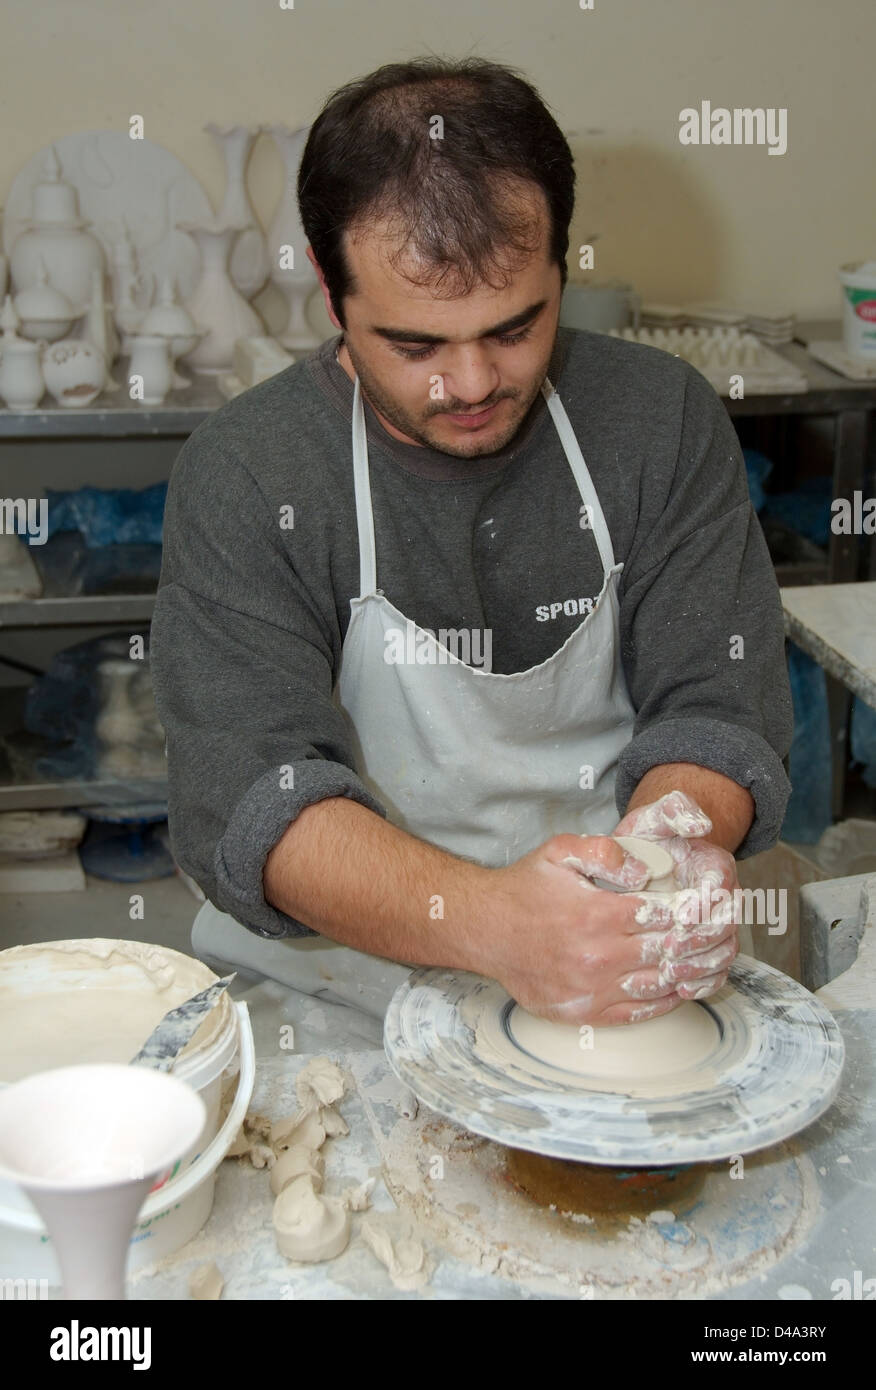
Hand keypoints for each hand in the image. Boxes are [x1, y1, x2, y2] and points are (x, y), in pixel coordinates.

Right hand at [476, 833, 685, 1025]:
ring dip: (684, 971)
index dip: (689, 910)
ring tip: (698, 957)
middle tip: (710, 932)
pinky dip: (664, 1001)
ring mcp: (591, 989)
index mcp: (597, 915)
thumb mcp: (560, 851)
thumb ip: (606, 851)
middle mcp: (597, 957)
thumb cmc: (524, 889)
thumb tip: (646, 871)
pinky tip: (675, 986)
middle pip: (668, 951)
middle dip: (693, 940)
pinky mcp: (584, 1012)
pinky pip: (638, 1013)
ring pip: (659, 985)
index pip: (665, 916)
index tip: (699, 905)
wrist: (484, 929)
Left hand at [612, 789, 740, 1001]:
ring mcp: (715, 925)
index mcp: (716, 867)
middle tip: (671, 950)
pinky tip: (682, 990)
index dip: (705, 905)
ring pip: (724, 952)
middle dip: (700, 941)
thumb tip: (700, 823)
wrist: (641, 861)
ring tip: (671, 973)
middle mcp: (723, 898)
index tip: (681, 916)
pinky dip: (704, 984)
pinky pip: (715, 972)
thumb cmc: (648, 839)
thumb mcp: (655, 817)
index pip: (722, 889)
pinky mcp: (705, 948)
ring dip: (700, 966)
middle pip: (726, 926)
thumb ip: (676, 810)